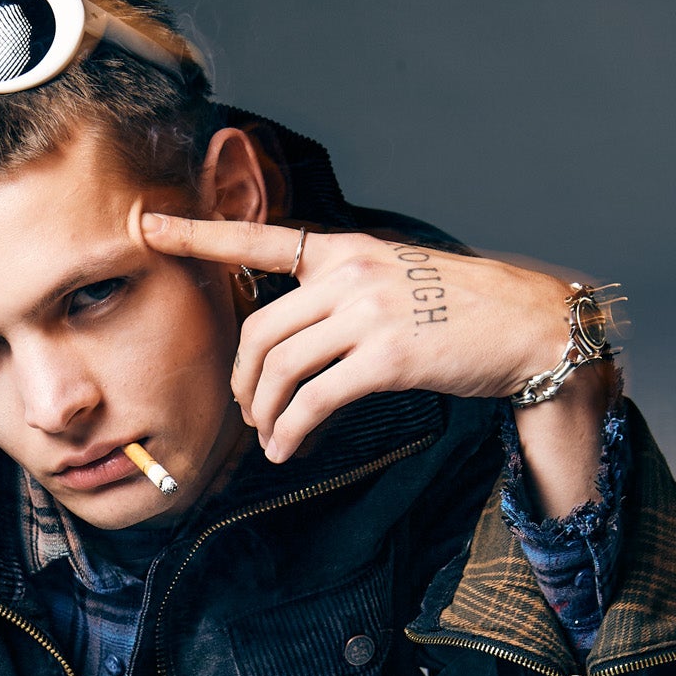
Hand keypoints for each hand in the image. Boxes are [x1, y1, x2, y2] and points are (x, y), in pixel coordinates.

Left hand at [139, 213, 579, 464]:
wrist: (530, 326)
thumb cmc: (463, 313)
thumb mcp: (395, 282)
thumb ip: (340, 298)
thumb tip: (291, 346)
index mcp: (345, 250)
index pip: (258, 238)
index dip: (196, 234)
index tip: (146, 225)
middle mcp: (350, 273)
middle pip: (258, 330)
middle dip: (242, 382)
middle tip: (249, 413)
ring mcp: (368, 311)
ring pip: (279, 367)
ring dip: (265, 415)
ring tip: (271, 440)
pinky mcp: (387, 355)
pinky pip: (314, 399)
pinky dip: (292, 431)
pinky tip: (290, 450)